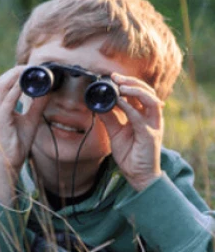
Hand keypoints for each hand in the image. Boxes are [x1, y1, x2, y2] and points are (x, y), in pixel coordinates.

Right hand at [0, 66, 49, 205]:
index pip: (5, 83)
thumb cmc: (16, 144)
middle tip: (35, 66)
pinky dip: (16, 90)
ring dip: (16, 76)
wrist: (7, 164)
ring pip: (2, 86)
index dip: (17, 73)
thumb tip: (47, 91)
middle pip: (2, 80)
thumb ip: (37, 105)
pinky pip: (7, 101)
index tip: (34, 68)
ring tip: (31, 71)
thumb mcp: (30, 121)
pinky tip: (27, 85)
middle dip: (17, 71)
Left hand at [98, 73, 163, 190]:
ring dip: (134, 90)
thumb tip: (97, 105)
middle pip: (147, 92)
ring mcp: (153, 125)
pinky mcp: (150, 135)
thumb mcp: (115, 132)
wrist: (137, 174)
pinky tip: (119, 102)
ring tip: (120, 85)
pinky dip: (129, 107)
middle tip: (115, 77)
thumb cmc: (130, 153)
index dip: (128, 83)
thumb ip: (109, 118)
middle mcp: (151, 117)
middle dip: (131, 82)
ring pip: (149, 100)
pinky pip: (140, 117)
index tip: (112, 77)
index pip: (140, 93)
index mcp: (144, 115)